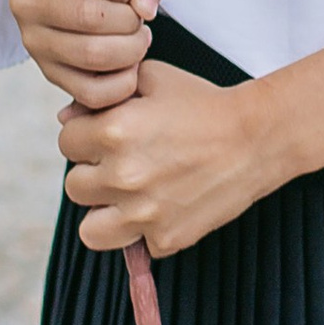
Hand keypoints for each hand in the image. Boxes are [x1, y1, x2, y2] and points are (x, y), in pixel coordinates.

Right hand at [10, 0, 171, 105]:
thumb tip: (145, 8)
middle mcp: (27, 2)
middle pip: (88, 14)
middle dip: (129, 19)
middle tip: (138, 19)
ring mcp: (34, 42)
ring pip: (91, 54)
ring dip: (131, 50)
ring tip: (137, 39)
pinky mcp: (49, 74)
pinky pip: (91, 92)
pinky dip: (122, 83)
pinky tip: (128, 64)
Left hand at [59, 59, 280, 259]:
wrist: (257, 138)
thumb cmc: (204, 104)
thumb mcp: (154, 79)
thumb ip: (105, 92)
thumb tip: (67, 118)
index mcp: (113, 131)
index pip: (66, 142)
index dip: (87, 136)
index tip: (109, 135)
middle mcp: (122, 175)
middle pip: (74, 186)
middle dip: (94, 173)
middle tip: (124, 164)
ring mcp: (144, 212)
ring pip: (90, 230)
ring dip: (105, 214)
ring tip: (129, 198)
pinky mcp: (167, 238)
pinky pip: (135, 245)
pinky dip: (146, 231)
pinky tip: (165, 207)